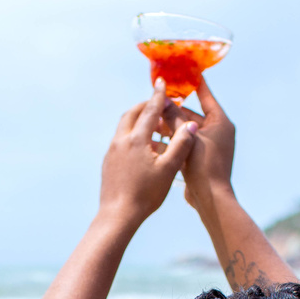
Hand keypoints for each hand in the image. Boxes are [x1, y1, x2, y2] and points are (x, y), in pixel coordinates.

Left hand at [99, 79, 196, 224]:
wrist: (118, 215)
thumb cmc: (146, 194)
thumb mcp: (169, 169)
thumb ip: (180, 144)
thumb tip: (190, 125)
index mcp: (136, 139)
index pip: (149, 110)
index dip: (158, 96)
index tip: (162, 83)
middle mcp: (121, 141)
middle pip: (132, 114)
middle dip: (146, 106)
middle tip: (160, 106)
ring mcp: (112, 151)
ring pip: (126, 127)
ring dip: (140, 122)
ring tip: (157, 130)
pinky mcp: (109, 162)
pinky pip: (122, 141)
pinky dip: (134, 136)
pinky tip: (145, 149)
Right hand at [158, 76, 234, 213]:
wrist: (211, 198)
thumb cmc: (204, 166)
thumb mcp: (187, 138)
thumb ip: (175, 118)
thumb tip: (163, 100)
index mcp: (220, 122)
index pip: (206, 95)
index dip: (194, 83)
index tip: (184, 71)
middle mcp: (218, 131)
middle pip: (193, 114)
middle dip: (174, 109)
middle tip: (157, 101)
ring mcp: (211, 145)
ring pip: (187, 129)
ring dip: (171, 126)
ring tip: (152, 120)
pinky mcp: (203, 158)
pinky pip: (187, 143)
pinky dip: (174, 140)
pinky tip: (156, 139)